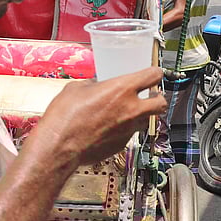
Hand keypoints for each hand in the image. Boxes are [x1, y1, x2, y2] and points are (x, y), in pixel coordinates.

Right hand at [28, 67, 165, 167]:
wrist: (59, 146)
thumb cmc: (65, 116)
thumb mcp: (76, 88)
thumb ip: (94, 85)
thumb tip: (97, 86)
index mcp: (122, 88)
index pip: (153, 76)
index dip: (154, 73)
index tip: (152, 75)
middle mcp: (131, 109)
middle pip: (161, 103)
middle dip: (158, 98)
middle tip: (150, 97)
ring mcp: (128, 129)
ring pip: (146, 120)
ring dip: (140, 116)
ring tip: (125, 113)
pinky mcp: (121, 144)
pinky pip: (129, 134)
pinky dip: (123, 130)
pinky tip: (107, 129)